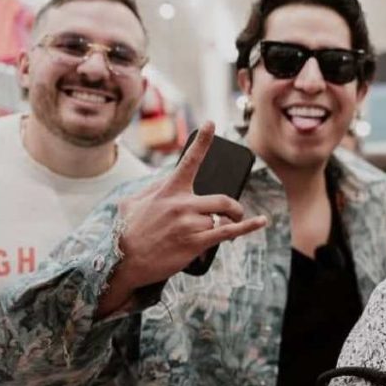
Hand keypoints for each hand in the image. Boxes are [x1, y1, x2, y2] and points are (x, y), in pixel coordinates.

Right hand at [115, 121, 266, 289]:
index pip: (189, 161)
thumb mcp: (132, 202)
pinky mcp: (196, 243)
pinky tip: (261, 221)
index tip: (211, 124)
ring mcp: (191, 224)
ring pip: (221, 219)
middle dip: (233, 207)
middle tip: (233, 212)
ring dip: (223, 226)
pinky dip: (248, 226)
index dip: (202, 141)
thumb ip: (154, 188)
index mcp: (169, 191)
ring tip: (218, 231)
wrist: (125, 262)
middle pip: (223, 199)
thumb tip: (168, 178)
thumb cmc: (128, 232)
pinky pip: (229, 232)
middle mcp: (183, 204)